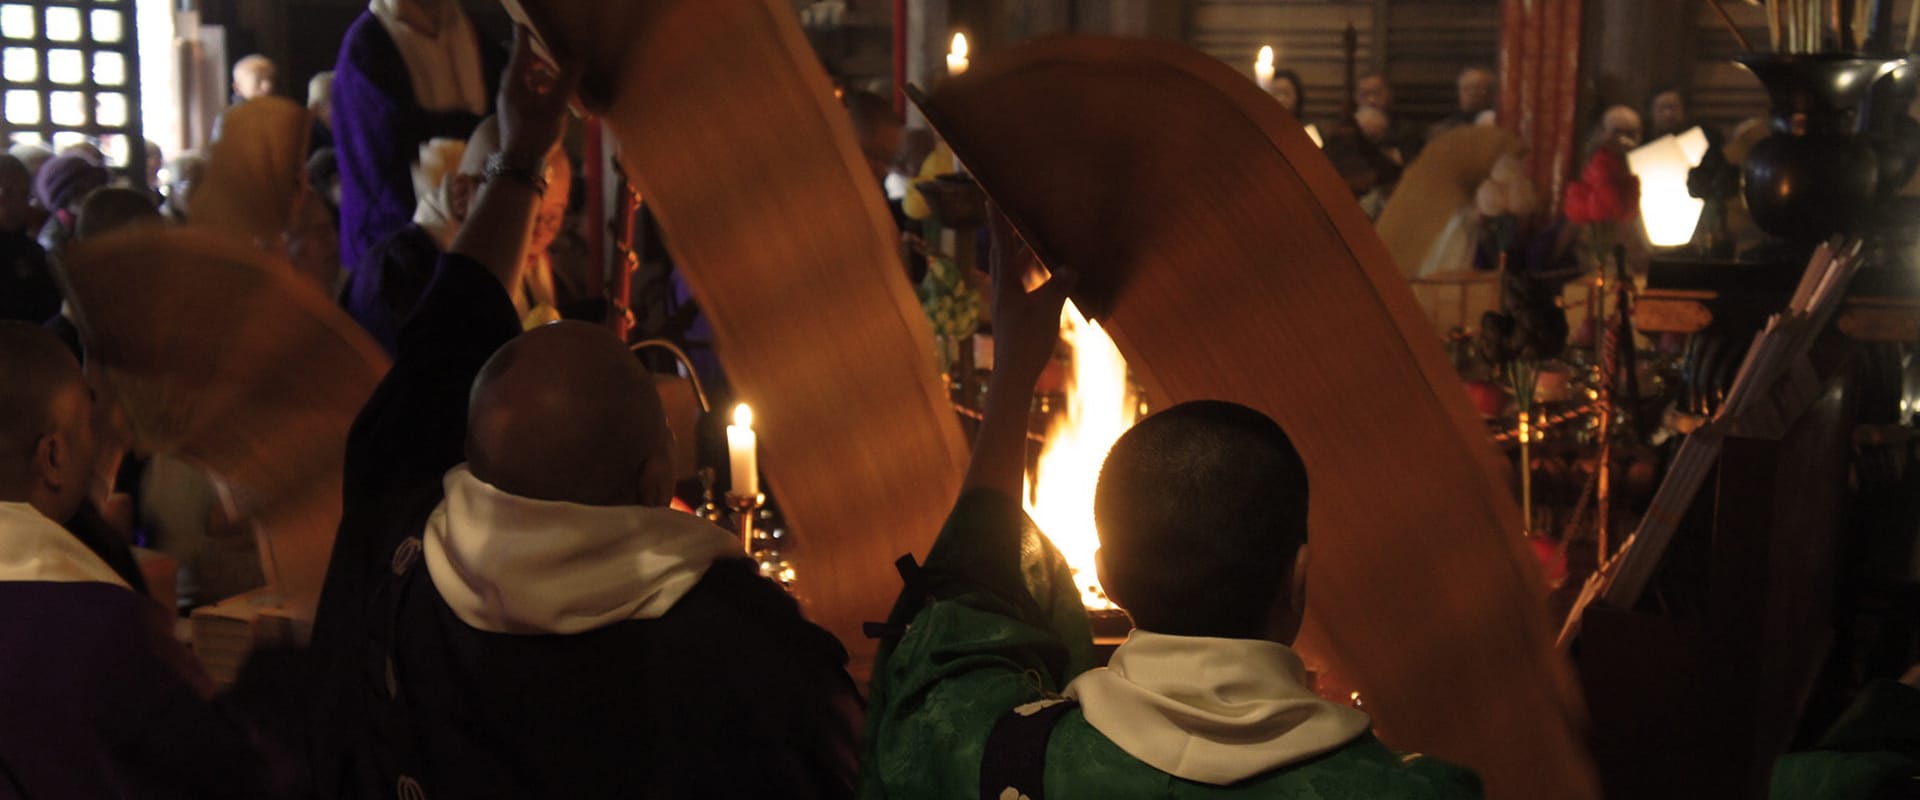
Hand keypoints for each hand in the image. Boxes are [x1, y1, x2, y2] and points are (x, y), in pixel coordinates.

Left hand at [497, 25, 581, 160]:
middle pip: (524, 67)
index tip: (524, 27)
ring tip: (563, 85)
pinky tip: (556, 102)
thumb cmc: (535, 134)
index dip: (525, 38)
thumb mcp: (555, 105)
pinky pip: (529, 95)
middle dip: (542, 62)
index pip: (520, 53)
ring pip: (528, 82)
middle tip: (559, 60)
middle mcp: (509, 91)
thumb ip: (566, 80)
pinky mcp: (516, 115)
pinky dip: (542, 92)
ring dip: (545, 79)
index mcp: (514, 84)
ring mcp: (511, 104)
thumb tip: (577, 59)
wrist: (520, 165)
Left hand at [987, 204, 1074, 388]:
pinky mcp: (1013, 313)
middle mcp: (1002, 289)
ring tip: (1034, 239)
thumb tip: (1070, 267)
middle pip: (1004, 253)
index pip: (1003, 246)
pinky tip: (1043, 274)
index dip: (999, 221)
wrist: (1013, 376)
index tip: (990, 198)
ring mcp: (1006, 301)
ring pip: (1012, 269)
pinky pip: (1020, 283)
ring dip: (1022, 253)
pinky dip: (1029, 272)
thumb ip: (1058, 288)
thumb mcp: (1047, 313)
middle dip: (1010, 233)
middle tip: (1014, 213)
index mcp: (1006, 285)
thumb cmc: (1027, 344)